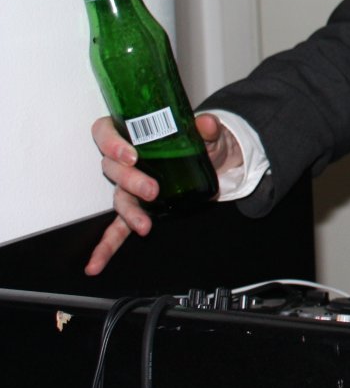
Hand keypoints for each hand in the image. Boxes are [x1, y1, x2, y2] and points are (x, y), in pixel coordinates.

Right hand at [84, 112, 240, 275]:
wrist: (215, 160)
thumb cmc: (201, 139)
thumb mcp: (208, 130)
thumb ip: (207, 126)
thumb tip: (207, 123)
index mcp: (136, 133)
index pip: (105, 131)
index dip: (111, 143)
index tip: (130, 155)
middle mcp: (127, 160)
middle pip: (112, 168)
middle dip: (130, 180)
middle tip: (152, 189)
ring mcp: (131, 185)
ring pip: (118, 197)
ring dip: (129, 211)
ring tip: (144, 223)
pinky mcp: (139, 207)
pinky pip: (118, 228)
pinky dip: (107, 246)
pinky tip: (95, 264)